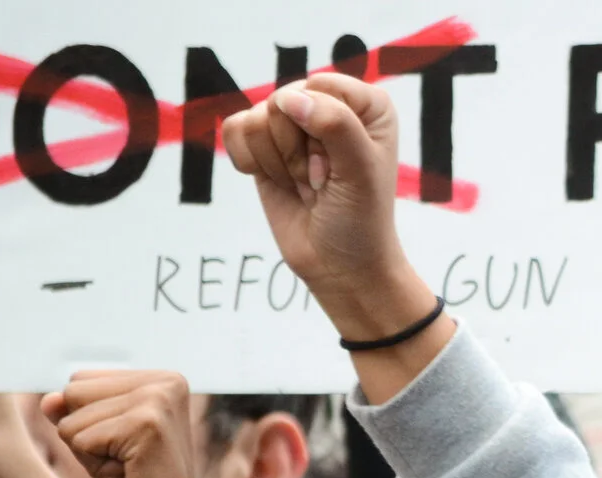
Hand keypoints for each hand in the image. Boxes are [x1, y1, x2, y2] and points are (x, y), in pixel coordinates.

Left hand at [44, 373, 241, 477]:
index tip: (127, 447)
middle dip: (86, 433)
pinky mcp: (147, 425)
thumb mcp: (98, 439)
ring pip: (71, 416)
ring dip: (88, 452)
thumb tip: (49, 400)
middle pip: (73, 391)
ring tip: (128, 470)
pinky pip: (79, 438)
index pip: (80, 380)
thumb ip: (71, 410)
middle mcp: (166, 383)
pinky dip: (94, 467)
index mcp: (162, 379)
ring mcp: (159, 401)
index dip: (89, 420)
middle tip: (126, 461)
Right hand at [221, 75, 411, 324]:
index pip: (319, 87)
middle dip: (297, 152)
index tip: (341, 170)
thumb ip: (335, 124)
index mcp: (367, 105)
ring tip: (306, 186)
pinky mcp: (264, 144)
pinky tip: (279, 182)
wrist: (339, 267)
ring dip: (278, 163)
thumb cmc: (360, 220)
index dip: (322, 131)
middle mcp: (330, 106)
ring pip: (256, 117)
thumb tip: (289, 98)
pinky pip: (234, 129)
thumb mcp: (360, 172)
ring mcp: (294, 124)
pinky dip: (250, 161)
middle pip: (282, 101)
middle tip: (322, 182)